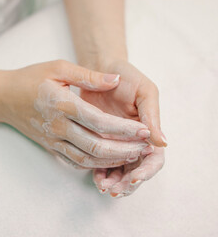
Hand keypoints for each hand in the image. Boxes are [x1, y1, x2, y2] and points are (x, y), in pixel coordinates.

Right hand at [0, 60, 153, 167]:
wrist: (3, 97)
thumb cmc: (30, 79)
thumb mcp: (58, 67)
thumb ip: (88, 75)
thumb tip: (115, 80)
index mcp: (63, 104)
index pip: (100, 122)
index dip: (125, 129)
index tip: (145, 130)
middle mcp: (58, 127)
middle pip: (97, 146)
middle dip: (125, 149)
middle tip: (145, 148)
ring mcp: (53, 140)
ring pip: (87, 159)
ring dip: (113, 160)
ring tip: (134, 156)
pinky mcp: (50, 147)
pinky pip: (75, 162)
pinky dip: (94, 165)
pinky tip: (109, 161)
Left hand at [82, 59, 165, 196]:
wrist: (101, 70)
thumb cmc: (126, 77)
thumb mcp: (144, 92)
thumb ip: (152, 116)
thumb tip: (163, 142)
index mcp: (149, 130)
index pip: (154, 158)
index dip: (146, 171)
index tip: (135, 178)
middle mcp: (134, 140)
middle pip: (136, 169)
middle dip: (127, 183)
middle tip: (115, 190)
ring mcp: (117, 142)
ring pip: (119, 170)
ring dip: (114, 182)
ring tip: (104, 187)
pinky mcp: (100, 141)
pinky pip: (102, 162)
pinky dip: (100, 173)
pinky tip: (95, 179)